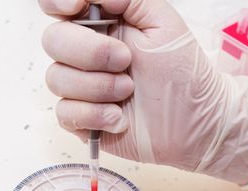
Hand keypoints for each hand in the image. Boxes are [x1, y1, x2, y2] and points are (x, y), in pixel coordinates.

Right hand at [40, 0, 247, 186]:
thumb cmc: (183, 72)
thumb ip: (129, 0)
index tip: (76, 7)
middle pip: (53, 41)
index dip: (56, 2)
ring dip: (97, 87)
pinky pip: (64, 113)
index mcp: (101, 25)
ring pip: (56, 79)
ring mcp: (81, 88)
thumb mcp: (164, 23)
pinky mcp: (82, 119)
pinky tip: (119, 118)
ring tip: (129, 91)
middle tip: (125, 61)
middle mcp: (85, 54)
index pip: (56, 6)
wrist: (195, 122)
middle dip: (90, 52)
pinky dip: (93, 115)